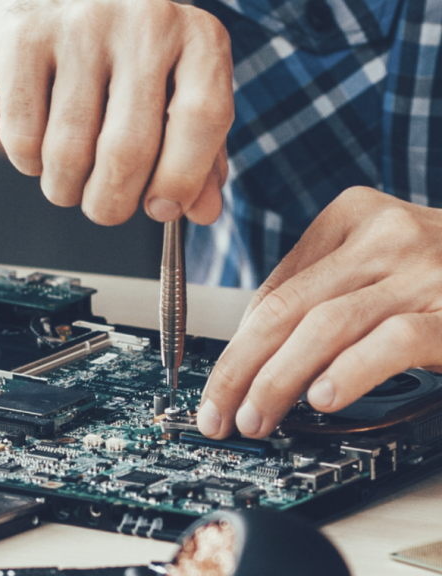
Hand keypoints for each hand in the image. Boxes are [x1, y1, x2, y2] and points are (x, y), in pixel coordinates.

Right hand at [0, 0, 232, 225]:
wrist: (41, 6)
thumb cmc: (118, 67)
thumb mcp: (171, 102)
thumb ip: (197, 160)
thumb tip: (203, 212)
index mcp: (198, 37)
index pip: (203, 117)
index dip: (181, 179)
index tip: (161, 208)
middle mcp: (146, 21)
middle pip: (128, 149)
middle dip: (111, 202)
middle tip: (104, 208)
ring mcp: (82, 25)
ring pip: (69, 152)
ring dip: (64, 188)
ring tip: (67, 179)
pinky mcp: (25, 39)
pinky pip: (24, 138)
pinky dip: (29, 163)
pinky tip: (38, 145)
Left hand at [196, 186, 441, 439]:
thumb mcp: (381, 260)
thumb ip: (325, 287)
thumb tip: (256, 342)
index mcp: (353, 215)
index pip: (276, 286)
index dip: (239, 342)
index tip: (221, 381)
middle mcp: (385, 234)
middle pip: (287, 305)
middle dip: (239, 366)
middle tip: (215, 412)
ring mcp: (425, 269)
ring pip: (325, 325)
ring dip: (278, 379)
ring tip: (254, 418)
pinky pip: (392, 341)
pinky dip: (351, 371)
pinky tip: (322, 399)